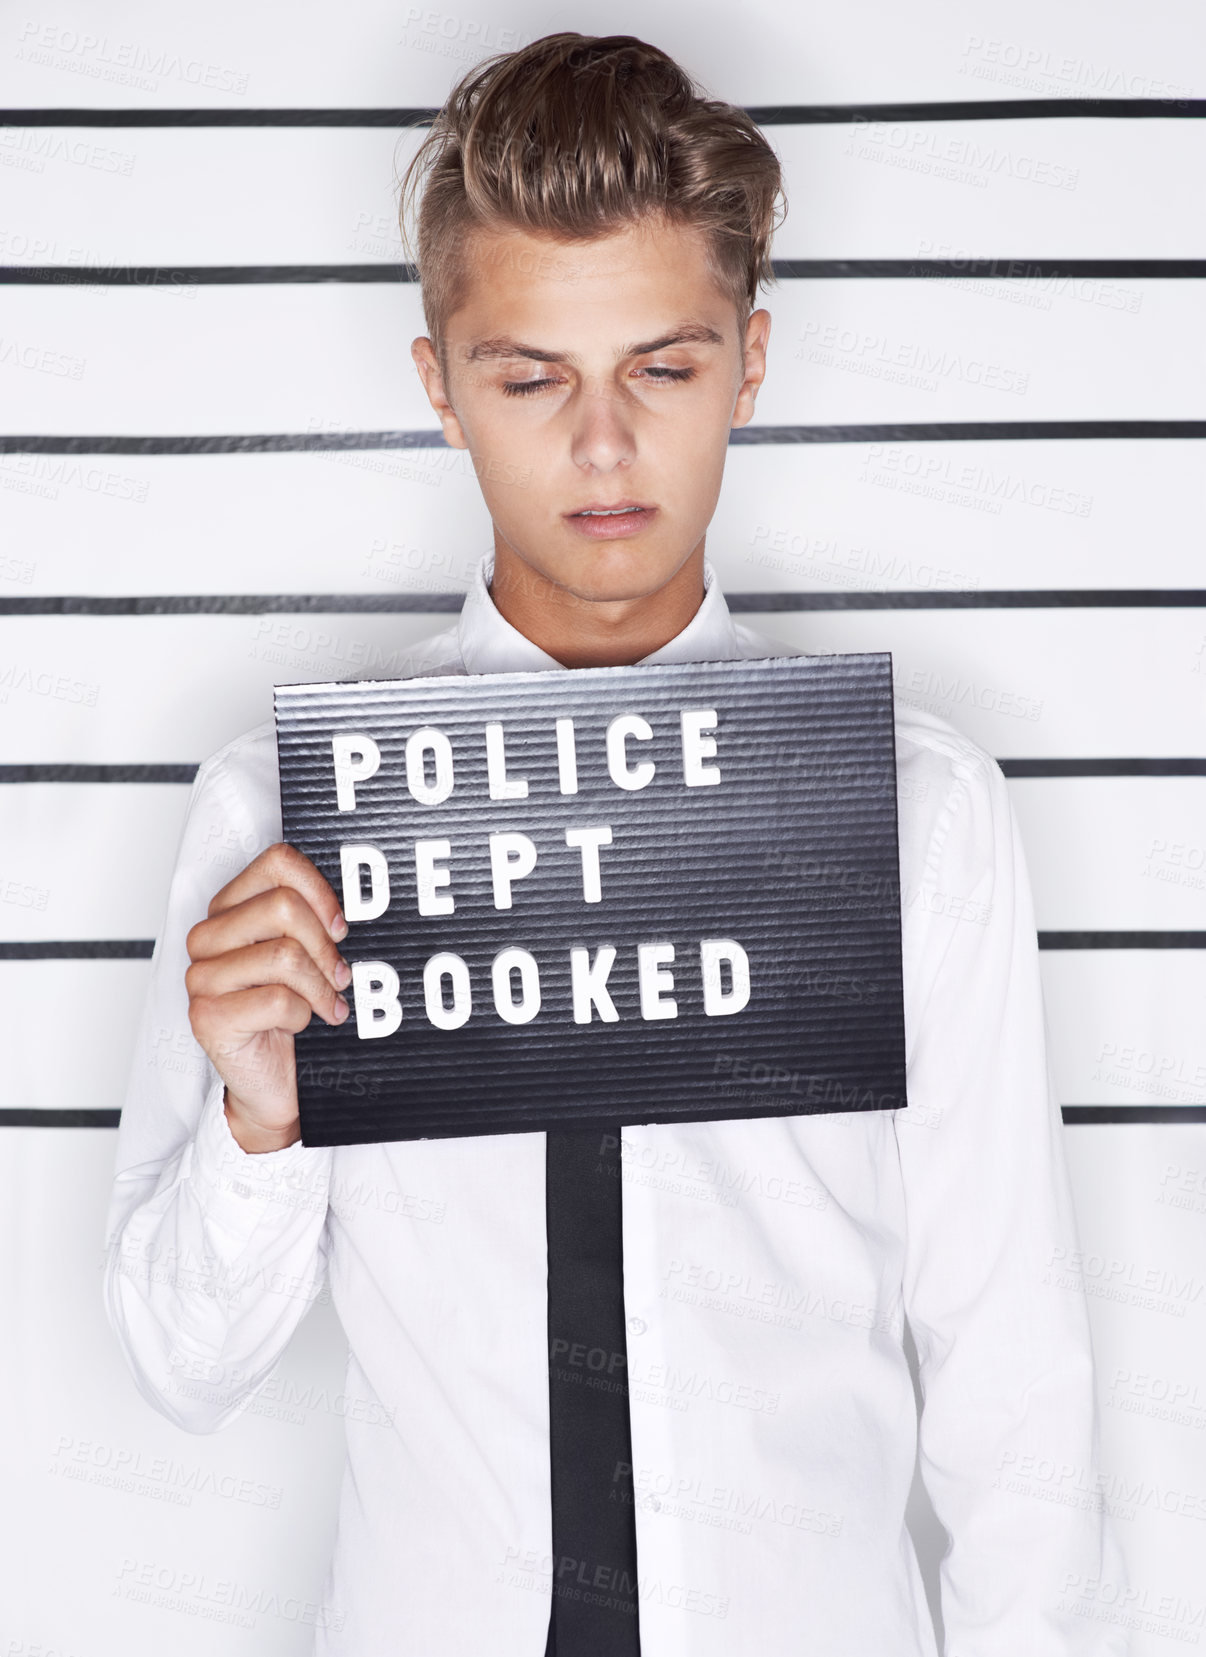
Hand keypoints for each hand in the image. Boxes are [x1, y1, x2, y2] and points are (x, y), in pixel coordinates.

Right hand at [185, 842, 349, 1152]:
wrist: (270, 1081)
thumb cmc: (287, 1014)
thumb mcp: (301, 956)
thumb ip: (308, 920)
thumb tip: (344, 909)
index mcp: (228, 909)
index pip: (277, 863)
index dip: (320, 891)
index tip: (339, 926)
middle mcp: (206, 937)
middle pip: (283, 907)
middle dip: (325, 946)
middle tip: (339, 975)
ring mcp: (201, 977)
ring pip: (284, 955)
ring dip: (319, 986)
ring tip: (327, 1003)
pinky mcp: (207, 1016)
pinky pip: (277, 1000)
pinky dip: (302, 1015)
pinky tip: (299, 1024)